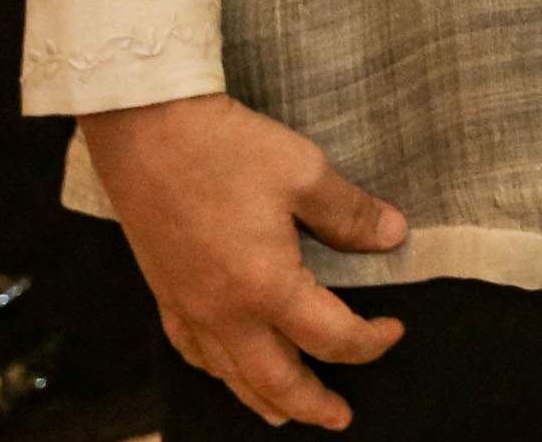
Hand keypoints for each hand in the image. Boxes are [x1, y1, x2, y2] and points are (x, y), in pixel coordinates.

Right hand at [81, 93, 407, 431]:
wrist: (146, 129)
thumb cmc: (225, 148)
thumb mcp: (304, 172)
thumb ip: (350, 214)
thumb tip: (392, 236)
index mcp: (265, 287)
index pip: (330, 338)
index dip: (370, 342)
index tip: (395, 330)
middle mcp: (223, 311)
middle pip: (274, 379)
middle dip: (311, 404)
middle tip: (340, 419)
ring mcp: (187, 305)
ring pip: (227, 374)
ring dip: (261, 398)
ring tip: (284, 412)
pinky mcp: (163, 290)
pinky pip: (191, 350)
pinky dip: (216, 369)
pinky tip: (223, 367)